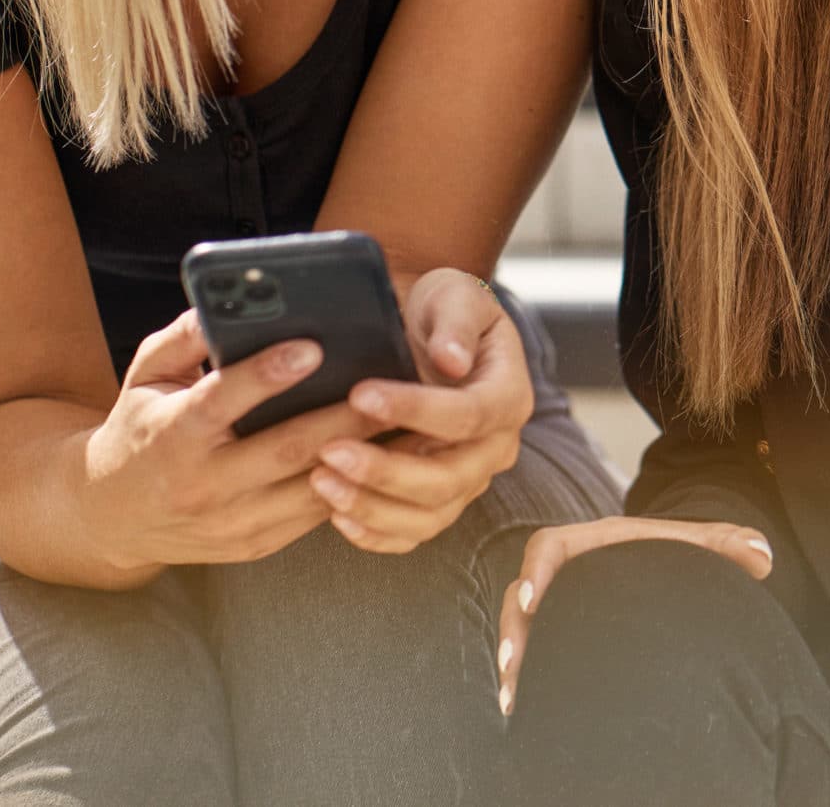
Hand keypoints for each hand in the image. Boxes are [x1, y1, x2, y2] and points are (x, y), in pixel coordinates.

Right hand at [75, 309, 370, 573]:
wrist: (110, 517)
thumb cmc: (138, 427)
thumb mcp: (145, 375)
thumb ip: (183, 337)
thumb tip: (225, 301)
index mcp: (170, 435)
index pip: (222, 401)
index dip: (267, 374)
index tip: (314, 345)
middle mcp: (201, 484)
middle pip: (285, 449)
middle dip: (344, 418)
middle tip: (393, 384)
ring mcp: (230, 522)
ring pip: (310, 489)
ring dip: (364, 458)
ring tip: (407, 421)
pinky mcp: (254, 546)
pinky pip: (313, 516)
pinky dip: (354, 486)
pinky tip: (387, 457)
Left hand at [304, 268, 533, 554]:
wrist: (430, 332)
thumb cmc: (444, 309)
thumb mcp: (455, 295)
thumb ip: (457, 324)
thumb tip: (452, 360)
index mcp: (509, 397)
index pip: (469, 416)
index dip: (416, 410)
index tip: (360, 395)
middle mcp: (495, 447)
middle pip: (449, 478)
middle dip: (386, 470)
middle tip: (328, 450)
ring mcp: (469, 480)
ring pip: (429, 514)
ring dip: (372, 506)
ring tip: (320, 482)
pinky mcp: (439, 501)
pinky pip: (412, 533)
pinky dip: (375, 533)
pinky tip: (335, 515)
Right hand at [493, 517, 774, 714]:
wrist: (666, 566)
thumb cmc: (680, 554)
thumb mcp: (698, 545)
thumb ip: (726, 545)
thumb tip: (764, 555)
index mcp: (590, 543)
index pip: (549, 547)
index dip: (535, 571)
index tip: (532, 601)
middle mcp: (565, 572)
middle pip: (521, 595)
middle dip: (513, 630)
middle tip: (511, 665)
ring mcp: (557, 602)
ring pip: (519, 626)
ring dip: (513, 659)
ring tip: (511, 698)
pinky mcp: (558, 629)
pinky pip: (531, 648)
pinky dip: (523, 674)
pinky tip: (520, 708)